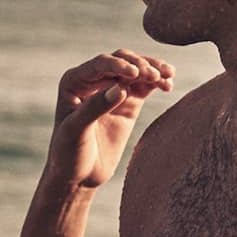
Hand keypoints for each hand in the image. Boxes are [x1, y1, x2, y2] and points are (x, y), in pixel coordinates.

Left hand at [45, 50, 172, 187]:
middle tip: (155, 77)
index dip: (118, 64)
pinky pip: (145, 85)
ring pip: (136, 69)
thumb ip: (95, 108)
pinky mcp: (128, 103)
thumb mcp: (76, 131)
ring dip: (153, 69)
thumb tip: (121, 88)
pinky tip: (168, 84)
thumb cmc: (68, 153)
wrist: (79, 175)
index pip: (99, 64)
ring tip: (168, 76)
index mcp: (74, 82)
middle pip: (121, 60)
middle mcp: (93, 80)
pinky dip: (157, 82)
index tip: (135, 73)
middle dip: (139, 64)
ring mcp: (113, 90)